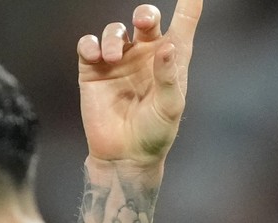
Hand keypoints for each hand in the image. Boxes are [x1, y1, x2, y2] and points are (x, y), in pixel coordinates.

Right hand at [77, 0, 202, 166]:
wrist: (124, 154)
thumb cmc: (156, 133)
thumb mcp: (169, 107)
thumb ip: (168, 77)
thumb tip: (167, 46)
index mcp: (171, 62)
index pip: (182, 28)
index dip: (188, 8)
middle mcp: (146, 57)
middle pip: (146, 21)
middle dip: (145, 14)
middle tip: (144, 22)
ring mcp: (119, 61)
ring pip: (115, 31)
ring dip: (113, 37)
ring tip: (113, 56)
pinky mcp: (94, 70)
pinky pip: (89, 45)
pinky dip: (91, 45)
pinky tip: (96, 56)